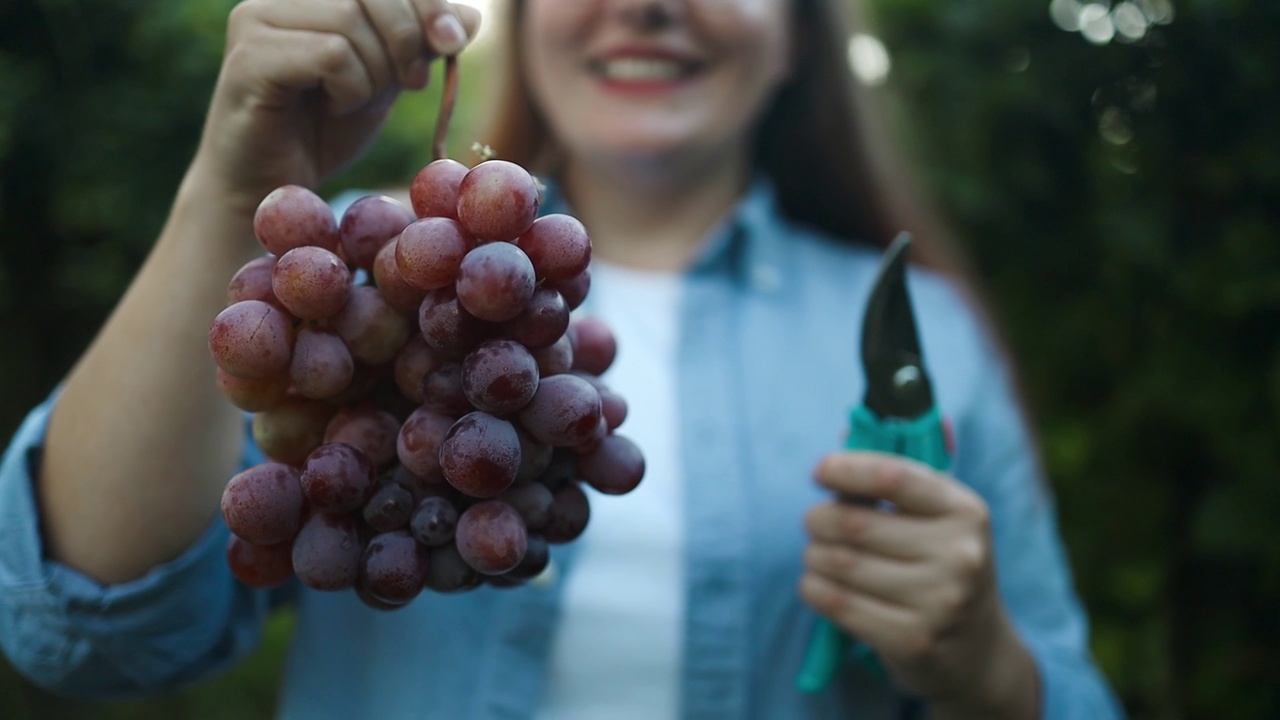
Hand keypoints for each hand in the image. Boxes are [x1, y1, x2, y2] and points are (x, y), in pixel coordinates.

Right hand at [193, 0, 481, 213]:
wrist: (273, 187)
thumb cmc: (324, 129)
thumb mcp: (386, 80)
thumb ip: (421, 45)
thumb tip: (473, 17)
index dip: (426, 3)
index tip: (451, 43)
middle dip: (407, 39)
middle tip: (411, 82)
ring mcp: (256, 22)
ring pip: (350, 21)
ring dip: (374, 72)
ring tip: (353, 101)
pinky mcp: (249, 59)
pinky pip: (331, 54)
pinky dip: (350, 87)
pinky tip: (333, 106)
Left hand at [800, 452, 1038, 717]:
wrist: (976, 652)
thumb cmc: (939, 567)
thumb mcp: (936, 518)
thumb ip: (894, 475)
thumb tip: (848, 429)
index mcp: (966, 511)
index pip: (894, 476)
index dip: (847, 468)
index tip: (820, 472)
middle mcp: (959, 555)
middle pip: (854, 523)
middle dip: (819, 519)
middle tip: (815, 524)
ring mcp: (939, 601)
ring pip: (839, 563)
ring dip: (813, 556)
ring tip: (818, 556)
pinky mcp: (913, 640)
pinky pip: (837, 603)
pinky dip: (813, 590)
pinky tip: (817, 585)